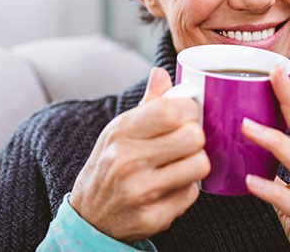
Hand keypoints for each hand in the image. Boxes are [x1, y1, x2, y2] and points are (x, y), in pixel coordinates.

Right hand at [69, 67, 209, 241]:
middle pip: (194, 137)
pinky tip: (169, 187)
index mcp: (122, 131)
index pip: (173, 110)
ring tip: (179, 164)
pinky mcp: (152, 217)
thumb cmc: (111, 163)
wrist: (89, 217)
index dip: (190, 110)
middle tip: (184, 142)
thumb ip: (148, 102)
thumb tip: (161, 72)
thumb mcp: (121, 129)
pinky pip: (192, 194)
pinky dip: (186, 189)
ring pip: (200, 165)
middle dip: (195, 138)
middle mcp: (128, 160)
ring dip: (195, 164)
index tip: (186, 116)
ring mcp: (140, 191)